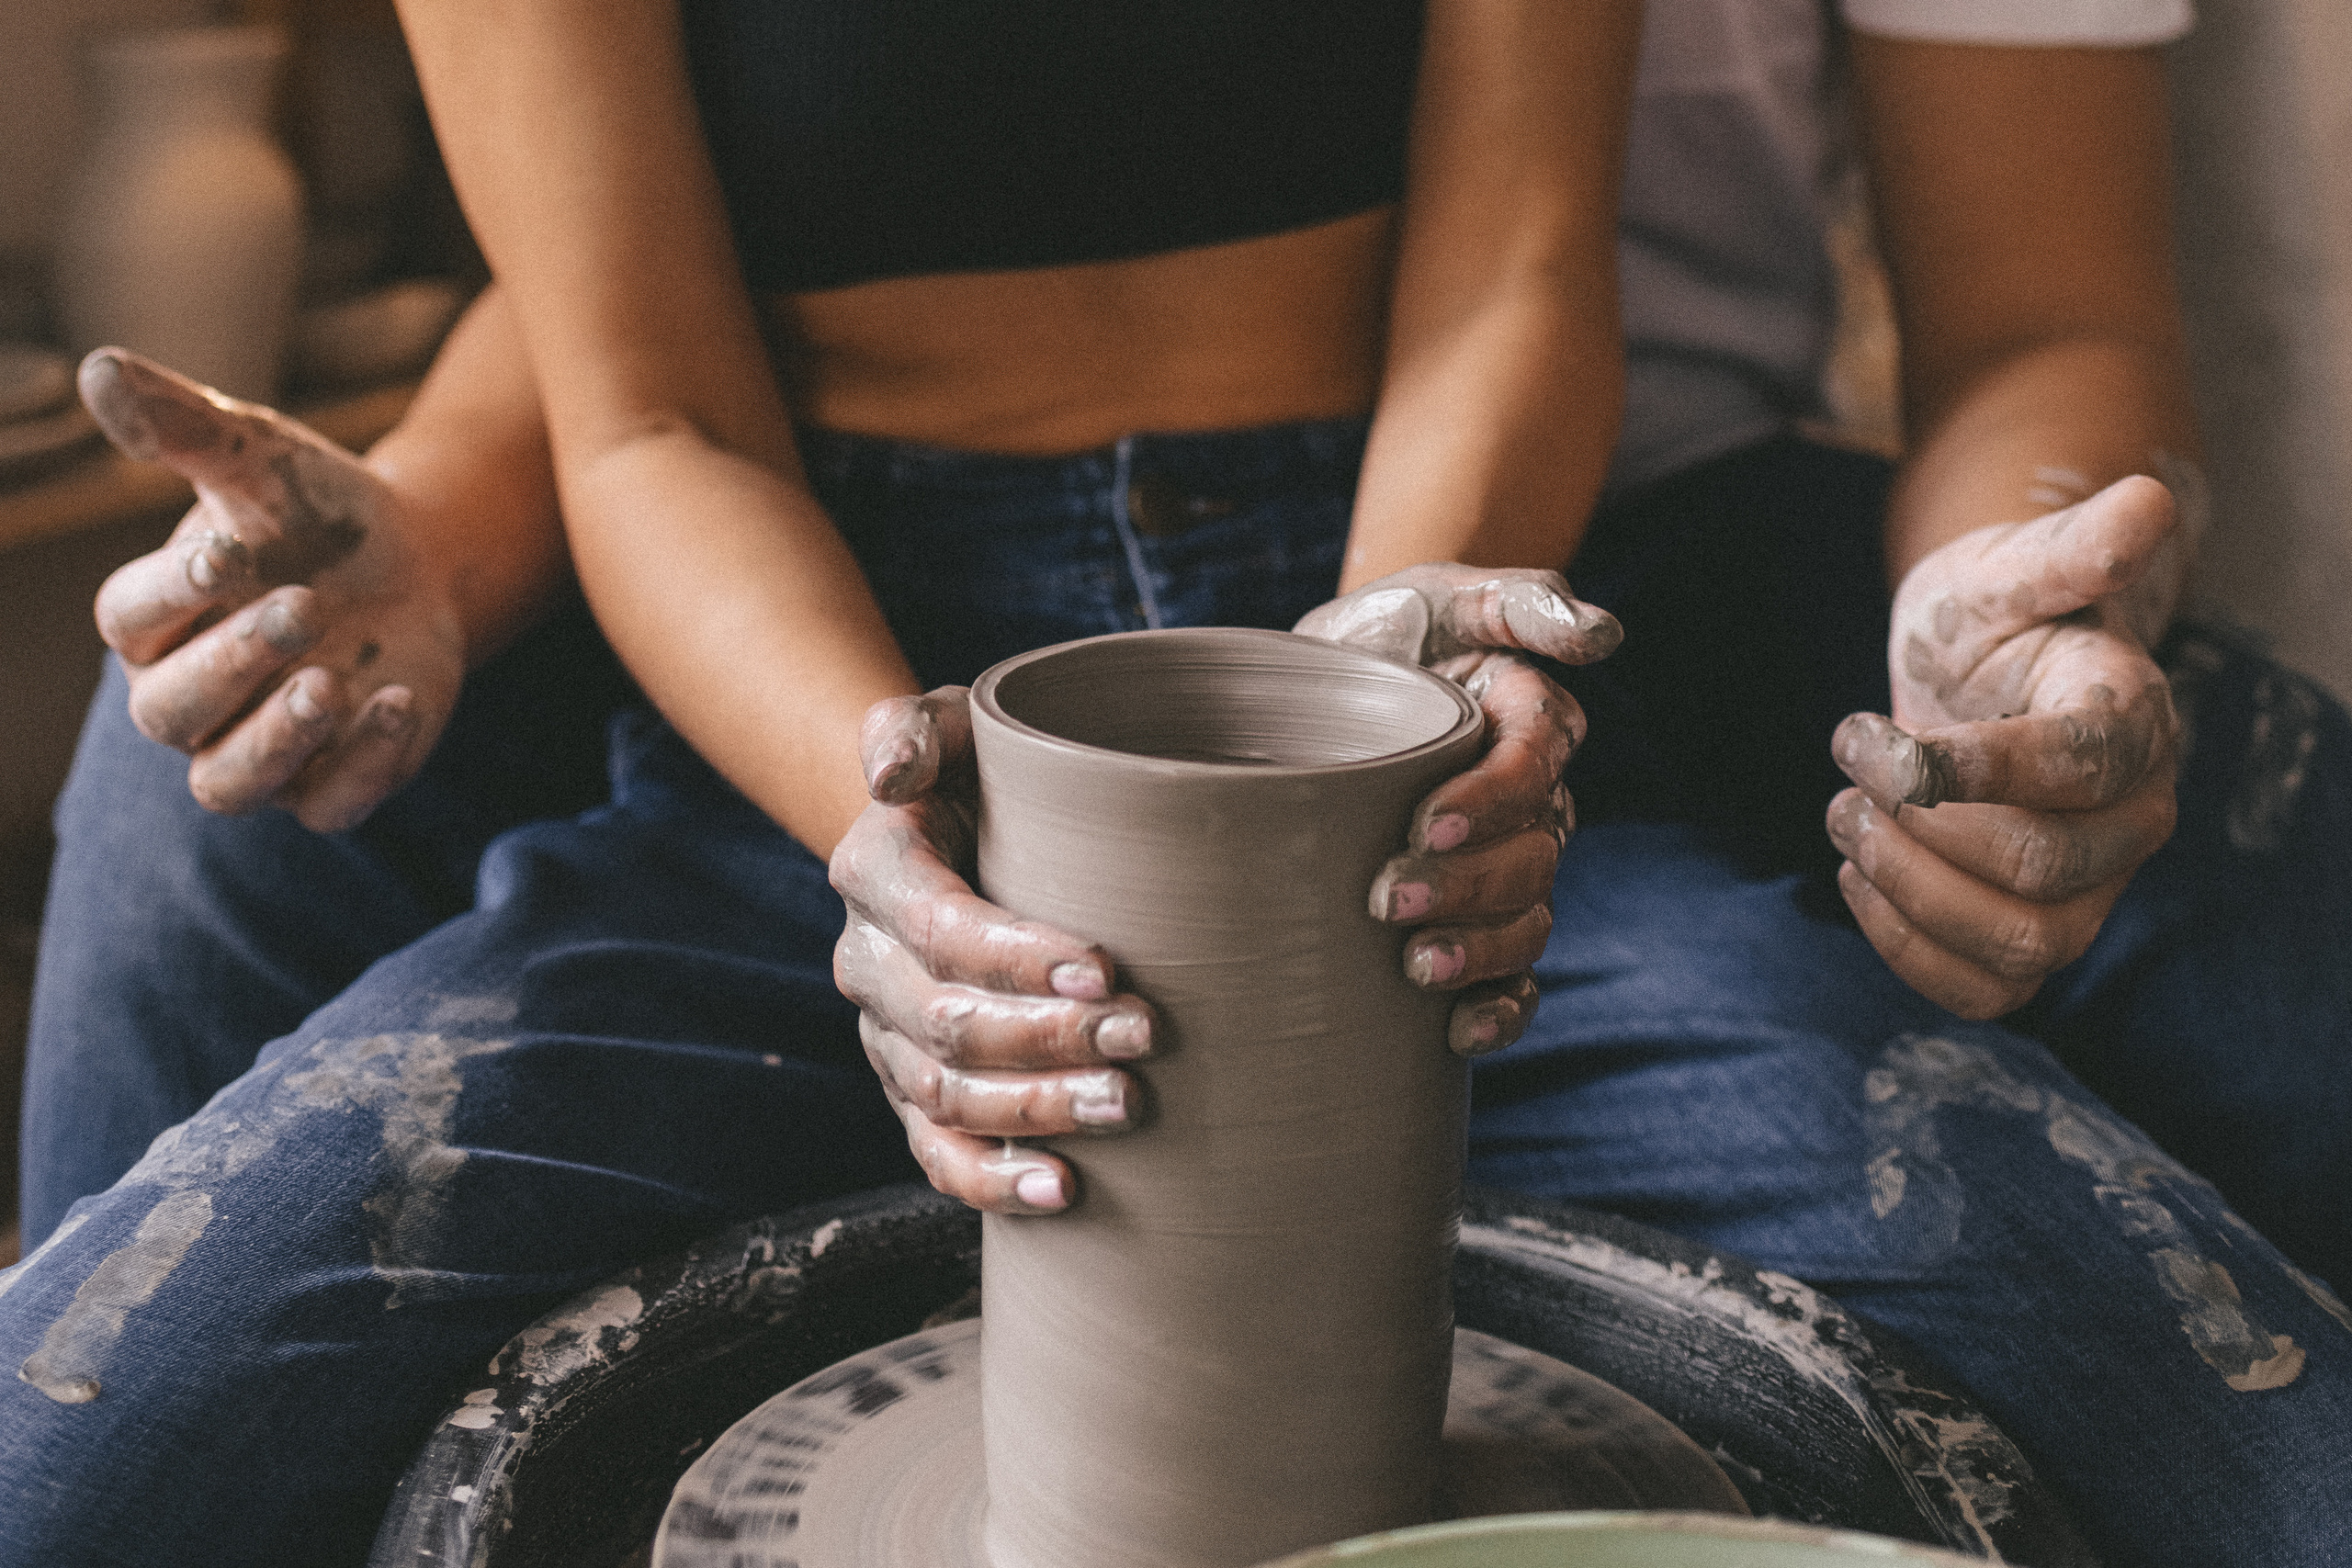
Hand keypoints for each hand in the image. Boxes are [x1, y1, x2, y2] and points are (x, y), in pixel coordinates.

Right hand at [84, 349, 462, 831]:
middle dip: (233, 663)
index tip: (228, 551)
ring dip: (276, 741)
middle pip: (170, 712)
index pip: (128, 621)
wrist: (418, 557)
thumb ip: (184, 425)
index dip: (171, 592)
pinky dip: (361, 764)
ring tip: (332, 684)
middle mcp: (194, 696)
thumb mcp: (258, 458)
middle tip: (304, 605)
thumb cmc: (315, 508)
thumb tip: (101, 370)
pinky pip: (329, 804)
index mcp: (157, 620)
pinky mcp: (334, 780)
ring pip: (229, 784)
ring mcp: (262, 746)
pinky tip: (399, 702)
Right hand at [830, 690, 1156, 1215]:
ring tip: (1125, 1105)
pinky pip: (937, 1154)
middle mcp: (869, 963)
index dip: (1020, 958)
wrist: (961, 829)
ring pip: (947, 1097)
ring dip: (1036, 1110)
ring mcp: (887, 1037)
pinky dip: (993, 1181)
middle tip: (1146, 1037)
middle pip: (948, 1025)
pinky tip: (1063, 1191)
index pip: (942, 930)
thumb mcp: (955, 726)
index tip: (1108, 968)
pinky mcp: (914, 1091)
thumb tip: (891, 773)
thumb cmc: (983, 772)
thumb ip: (917, 727)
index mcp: (876, 874)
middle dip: (1050, 1039)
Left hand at [1295, 563, 1621, 1054]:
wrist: (1319, 693)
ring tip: (1416, 967)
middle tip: (1388, 898)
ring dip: (1480, 952)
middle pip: (1531, 857)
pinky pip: (1515, 978)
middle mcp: (1531, 802)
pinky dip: (1498, 1011)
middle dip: (1467, 885)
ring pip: (1526, 922)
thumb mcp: (1441, 596)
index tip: (1423, 822)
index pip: (1535, 766)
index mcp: (1530, 724)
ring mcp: (1504, 865)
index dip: (1490, 800)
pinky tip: (1457, 1033)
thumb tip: (1604, 635)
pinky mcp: (1470, 914)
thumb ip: (1517, 600)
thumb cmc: (1386, 635)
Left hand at [1829, 476, 2181, 1017]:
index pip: (2076, 767)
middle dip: (1916, 826)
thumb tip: (2146, 505)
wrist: (1979, 676)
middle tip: (1848, 772)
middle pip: (2037, 867)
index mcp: (2131, 721)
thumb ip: (2071, 548)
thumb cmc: (1992, 619)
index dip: (1970, 768)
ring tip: (1845, 820)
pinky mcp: (2035, 937)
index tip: (1870, 738)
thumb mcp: (2009, 570)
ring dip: (1906, 891)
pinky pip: (1987, 994)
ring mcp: (2089, 890)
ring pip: (2021, 946)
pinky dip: (1907, 951)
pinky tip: (1858, 877)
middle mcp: (2131, 818)